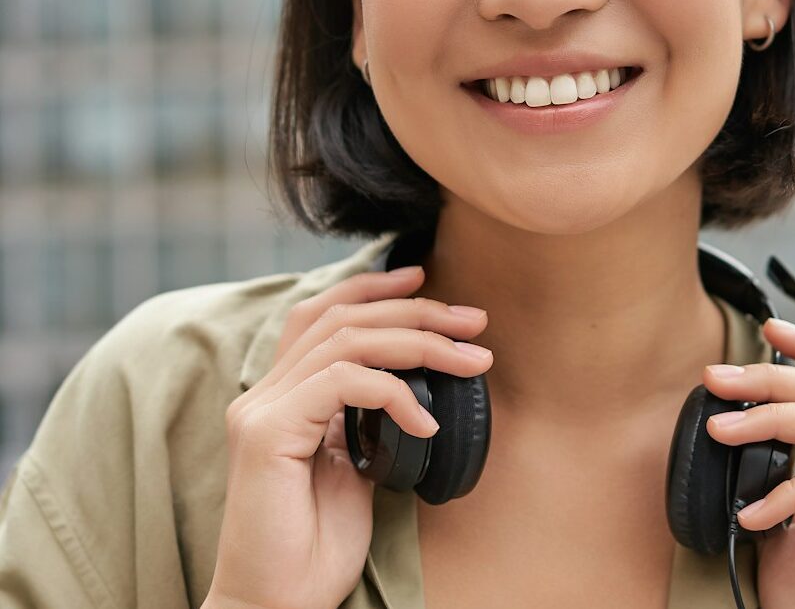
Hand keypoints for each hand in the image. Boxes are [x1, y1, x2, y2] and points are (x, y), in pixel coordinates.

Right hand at [205, 266, 492, 608]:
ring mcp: (262, 410)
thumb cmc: (316, 546)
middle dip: (414, 310)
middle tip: (473, 321)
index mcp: (283, 395)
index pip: (321, 315)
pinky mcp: (267, 434)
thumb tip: (419, 384)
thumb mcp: (355, 466)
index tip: (423, 277)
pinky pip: (344, 383)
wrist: (278, 606)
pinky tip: (428, 420)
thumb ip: (370, 419)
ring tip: (471, 359)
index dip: (370, 287)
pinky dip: (394, 392)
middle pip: (342, 318)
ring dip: (420, 342)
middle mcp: (265, 393)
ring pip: (348, 341)